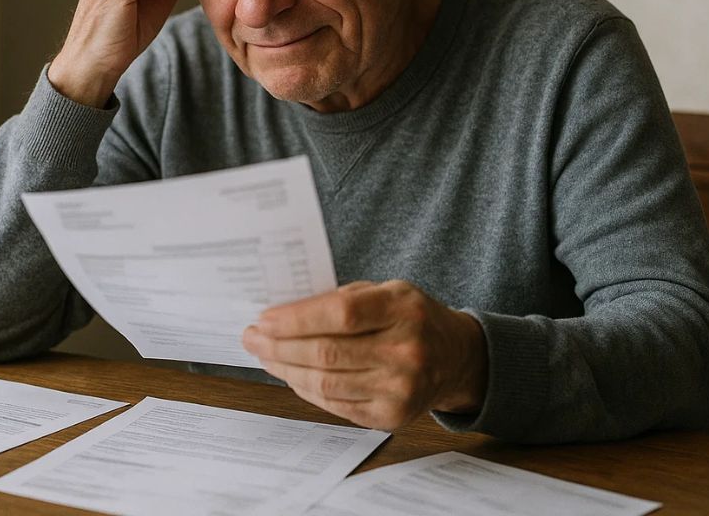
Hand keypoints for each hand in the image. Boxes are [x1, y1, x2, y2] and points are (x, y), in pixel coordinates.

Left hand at [242, 280, 487, 430]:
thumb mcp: (387, 291)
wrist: (456, 358)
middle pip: (327, 353)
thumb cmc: (411, 318)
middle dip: (279, 346)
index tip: (264, 319)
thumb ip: (341, 298)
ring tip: (264, 356)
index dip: (296, 319)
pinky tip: (291, 375)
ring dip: (285, 369)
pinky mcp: (392, 417)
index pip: (340, 314)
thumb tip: (282, 313)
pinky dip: (306, 389)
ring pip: (326, 383)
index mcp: (403, 309)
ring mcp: (401, 389)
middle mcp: (406, 351)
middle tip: (252, 338)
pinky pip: (335, 404)